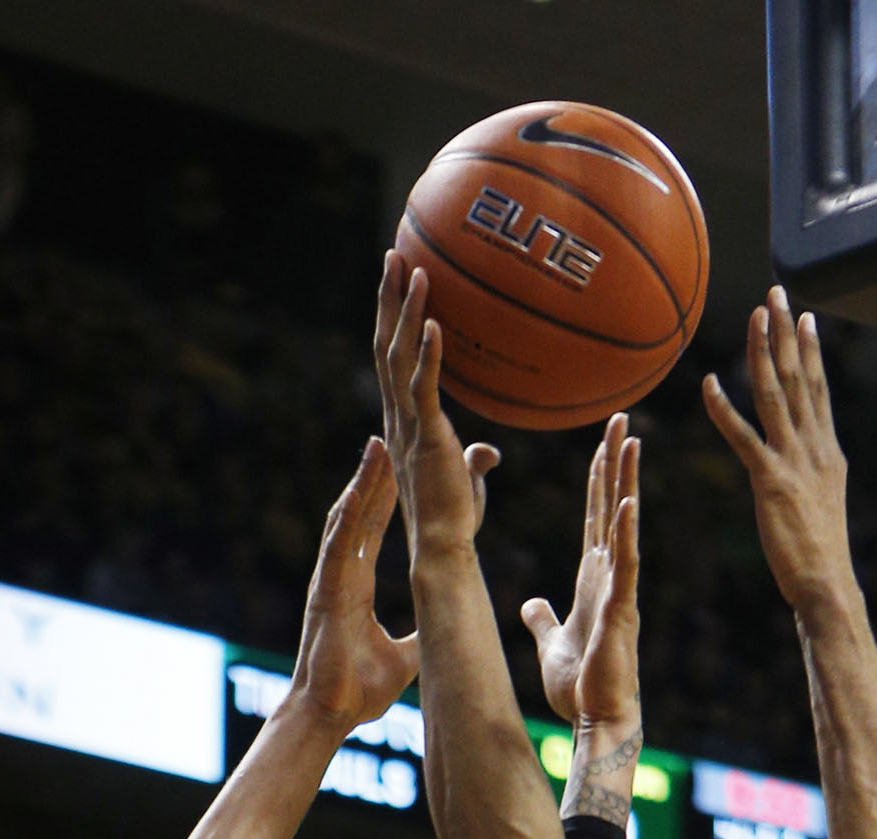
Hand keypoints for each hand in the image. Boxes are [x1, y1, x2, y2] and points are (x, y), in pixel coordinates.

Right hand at [291, 436, 417, 730]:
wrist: (331, 715)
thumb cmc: (359, 691)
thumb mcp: (403, 658)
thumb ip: (419, 639)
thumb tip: (444, 632)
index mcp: (357, 587)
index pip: (373, 532)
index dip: (385, 499)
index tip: (399, 467)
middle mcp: (341, 577)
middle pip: (359, 516)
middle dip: (374, 478)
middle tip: (388, 438)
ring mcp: (330, 583)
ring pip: (344, 523)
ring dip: (360, 486)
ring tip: (375, 448)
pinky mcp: (324, 596)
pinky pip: (335, 550)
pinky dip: (345, 520)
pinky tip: (355, 494)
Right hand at [374, 251, 498, 560]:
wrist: (444, 547)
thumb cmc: (454, 519)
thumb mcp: (465, 479)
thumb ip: (474, 459)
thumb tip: (489, 450)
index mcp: (404, 421)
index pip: (392, 360)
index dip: (391, 320)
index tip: (397, 283)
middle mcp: (398, 417)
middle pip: (386, 345)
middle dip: (388, 298)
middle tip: (394, 253)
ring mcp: (408, 426)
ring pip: (397, 357)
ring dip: (404, 310)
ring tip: (412, 267)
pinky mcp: (426, 438)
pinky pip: (425, 388)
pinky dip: (427, 354)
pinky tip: (433, 322)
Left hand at [521, 413, 641, 732]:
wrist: (599, 719)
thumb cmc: (581, 686)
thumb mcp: (551, 643)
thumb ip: (543, 619)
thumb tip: (531, 603)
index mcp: (594, 579)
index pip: (597, 517)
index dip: (600, 479)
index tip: (605, 441)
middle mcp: (611, 576)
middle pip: (613, 507)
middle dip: (617, 463)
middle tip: (622, 419)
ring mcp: (620, 590)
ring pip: (624, 526)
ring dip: (627, 483)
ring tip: (631, 441)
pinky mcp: (621, 611)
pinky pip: (626, 566)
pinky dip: (625, 534)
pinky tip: (627, 503)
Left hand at [703, 286, 855, 615]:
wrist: (827, 583)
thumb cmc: (820, 553)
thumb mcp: (822, 501)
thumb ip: (813, 472)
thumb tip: (811, 459)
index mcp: (827, 450)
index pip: (818, 388)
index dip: (809, 349)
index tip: (802, 314)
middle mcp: (815, 447)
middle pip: (799, 377)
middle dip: (787, 332)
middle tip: (775, 292)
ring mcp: (794, 461)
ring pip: (776, 395)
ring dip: (763, 351)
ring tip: (755, 315)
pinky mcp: (771, 481)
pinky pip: (744, 437)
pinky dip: (725, 409)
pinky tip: (707, 384)